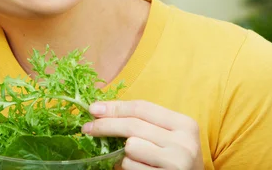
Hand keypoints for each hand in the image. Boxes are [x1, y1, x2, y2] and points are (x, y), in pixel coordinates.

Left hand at [82, 100, 203, 169]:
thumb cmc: (175, 158)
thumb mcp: (169, 136)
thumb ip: (144, 123)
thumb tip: (101, 112)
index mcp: (185, 124)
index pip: (141, 108)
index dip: (115, 107)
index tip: (93, 109)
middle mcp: (183, 142)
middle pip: (132, 125)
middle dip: (105, 125)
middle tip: (86, 128)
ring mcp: (176, 162)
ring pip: (130, 147)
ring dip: (124, 154)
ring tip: (137, 159)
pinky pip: (131, 166)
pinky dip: (129, 167)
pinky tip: (141, 169)